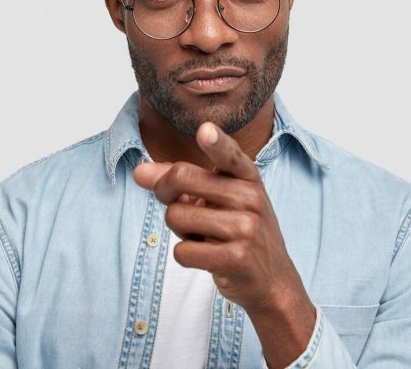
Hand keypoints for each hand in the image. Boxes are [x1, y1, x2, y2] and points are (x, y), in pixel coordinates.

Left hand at [133, 122, 315, 366]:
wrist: (272, 279)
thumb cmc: (237, 230)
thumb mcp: (218, 199)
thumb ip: (180, 181)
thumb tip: (139, 172)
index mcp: (248, 178)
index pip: (230, 155)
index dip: (216, 143)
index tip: (205, 131)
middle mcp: (251, 198)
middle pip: (181, 177)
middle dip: (164, 191)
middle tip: (173, 203)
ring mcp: (246, 229)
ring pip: (176, 216)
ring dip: (178, 229)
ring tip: (202, 235)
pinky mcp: (236, 258)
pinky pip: (182, 251)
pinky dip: (185, 255)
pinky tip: (207, 256)